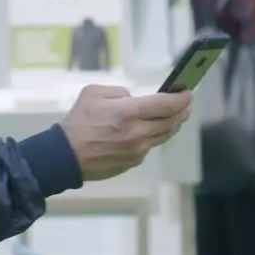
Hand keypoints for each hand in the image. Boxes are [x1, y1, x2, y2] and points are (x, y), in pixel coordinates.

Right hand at [60, 85, 192, 181]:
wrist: (66, 156)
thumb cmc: (78, 122)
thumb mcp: (94, 93)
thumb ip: (119, 93)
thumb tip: (133, 99)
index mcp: (130, 112)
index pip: (167, 105)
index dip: (182, 98)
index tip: (188, 92)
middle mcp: (139, 132)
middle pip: (172, 121)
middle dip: (182, 110)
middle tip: (185, 103)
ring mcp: (138, 150)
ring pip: (164, 135)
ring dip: (172, 124)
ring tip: (174, 116)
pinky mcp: (133, 161)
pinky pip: (149, 146)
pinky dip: (153, 136)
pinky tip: (148, 130)